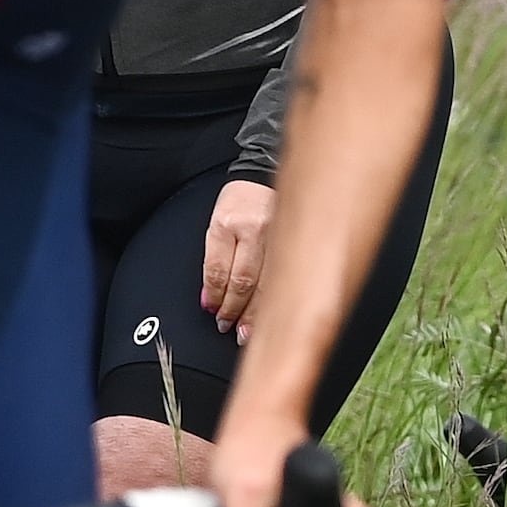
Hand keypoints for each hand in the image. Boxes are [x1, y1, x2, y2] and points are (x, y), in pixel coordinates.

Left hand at [199, 177, 272, 334]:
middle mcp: (254, 230)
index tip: (211, 310)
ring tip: (246, 332)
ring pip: (267, 283)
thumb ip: (214, 260)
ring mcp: (279, 235)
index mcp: (227, 224)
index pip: (218, 269)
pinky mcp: (296, 239)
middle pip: (243, 281)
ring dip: (255, 313)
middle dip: (233, 309)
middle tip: (226, 326)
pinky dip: (276, 298)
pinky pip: (285, 276)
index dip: (214, 295)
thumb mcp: (216, 223)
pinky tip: (272, 314)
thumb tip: (210, 296)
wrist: (267, 175)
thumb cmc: (239, 201)